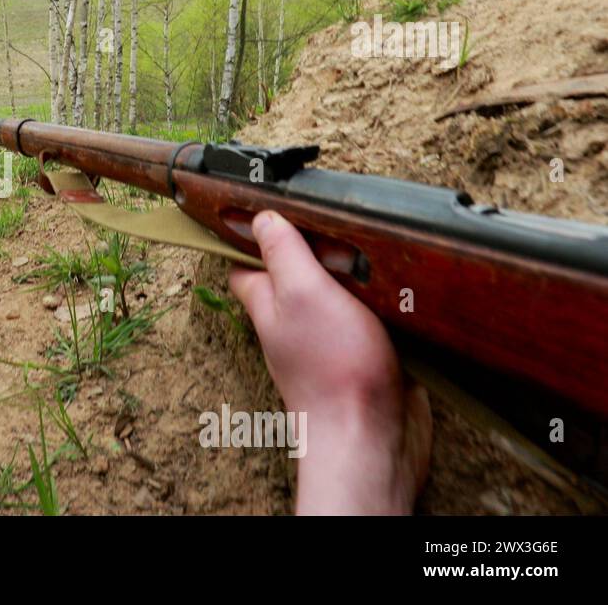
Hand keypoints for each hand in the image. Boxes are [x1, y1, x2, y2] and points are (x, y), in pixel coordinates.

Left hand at [228, 210, 430, 514]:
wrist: (369, 436)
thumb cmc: (331, 367)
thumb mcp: (302, 292)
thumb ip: (284, 255)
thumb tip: (261, 218)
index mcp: (268, 305)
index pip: (246, 266)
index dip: (251, 239)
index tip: (269, 211)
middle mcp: (292, 323)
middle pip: (292, 277)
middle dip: (311, 251)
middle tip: (337, 226)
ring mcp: (328, 342)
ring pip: (332, 298)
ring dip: (351, 275)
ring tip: (374, 245)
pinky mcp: (365, 357)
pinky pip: (367, 321)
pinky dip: (380, 304)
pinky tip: (400, 287)